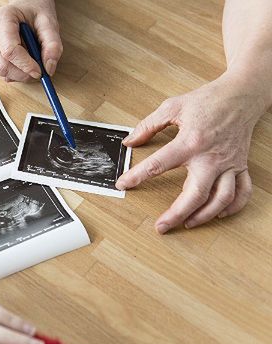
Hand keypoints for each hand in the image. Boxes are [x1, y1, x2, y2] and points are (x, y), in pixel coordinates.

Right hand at [0, 0, 61, 81]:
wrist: (25, 7)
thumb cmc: (35, 12)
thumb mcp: (49, 23)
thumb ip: (52, 44)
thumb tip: (49, 68)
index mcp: (2, 19)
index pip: (9, 50)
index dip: (25, 65)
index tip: (40, 71)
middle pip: (2, 65)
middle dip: (23, 73)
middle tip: (40, 70)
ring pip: (2, 71)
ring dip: (21, 73)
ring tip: (32, 60)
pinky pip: (2, 72)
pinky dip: (17, 72)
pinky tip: (24, 60)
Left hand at [116, 73, 270, 233]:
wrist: (242, 94)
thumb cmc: (208, 100)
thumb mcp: (173, 107)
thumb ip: (148, 125)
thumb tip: (129, 142)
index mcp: (190, 142)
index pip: (158, 165)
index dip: (137, 176)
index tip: (123, 184)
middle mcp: (211, 158)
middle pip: (195, 194)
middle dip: (176, 214)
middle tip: (161, 226)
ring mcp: (228, 164)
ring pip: (221, 199)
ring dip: (204, 216)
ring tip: (187, 223)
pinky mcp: (241, 166)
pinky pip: (242, 192)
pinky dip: (232, 207)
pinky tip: (218, 213)